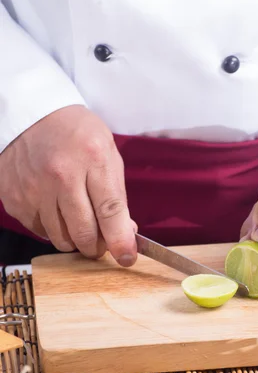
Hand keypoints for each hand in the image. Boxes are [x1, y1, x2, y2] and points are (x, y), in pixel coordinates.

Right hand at [0, 106, 136, 265]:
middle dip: (97, 246)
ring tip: (78, 223)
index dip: (120, 240)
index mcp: (92, 158)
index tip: (127, 257)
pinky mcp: (15, 199)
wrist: (32, 115)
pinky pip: (39, 231)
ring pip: (60, 238)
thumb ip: (116, 195)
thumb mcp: (107, 152)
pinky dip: (52, 229)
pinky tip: (56, 210)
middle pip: (83, 232)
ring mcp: (34, 188)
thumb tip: (124, 233)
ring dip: (75, 239)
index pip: (110, 211)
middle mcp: (61, 175)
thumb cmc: (76, 133)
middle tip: (101, 243)